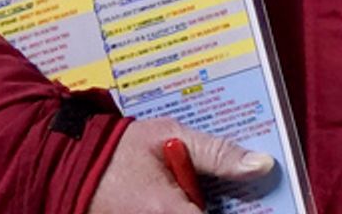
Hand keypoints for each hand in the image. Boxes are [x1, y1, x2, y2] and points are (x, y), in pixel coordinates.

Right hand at [89, 118, 274, 212]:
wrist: (70, 165)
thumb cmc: (120, 149)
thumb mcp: (171, 136)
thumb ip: (217, 153)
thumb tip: (263, 165)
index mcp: (169, 213)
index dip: (249, 212)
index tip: (272, 203)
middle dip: (231, 206)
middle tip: (240, 194)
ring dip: (210, 203)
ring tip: (217, 192)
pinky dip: (194, 207)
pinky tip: (196, 197)